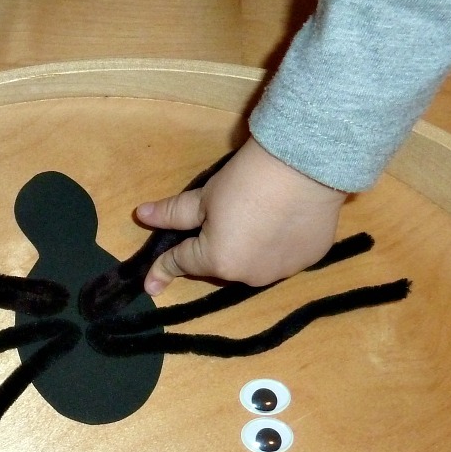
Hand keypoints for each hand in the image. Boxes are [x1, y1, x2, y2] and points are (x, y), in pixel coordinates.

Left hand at [137, 137, 346, 291]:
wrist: (306, 166)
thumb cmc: (246, 180)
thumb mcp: (204, 197)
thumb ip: (172, 213)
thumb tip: (141, 216)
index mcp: (218, 262)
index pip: (182, 263)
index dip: (163, 269)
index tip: (150, 285)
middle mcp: (248, 277)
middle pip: (219, 265)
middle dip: (212, 250)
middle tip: (217, 222)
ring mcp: (282, 272)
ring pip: (252, 265)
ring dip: (245, 250)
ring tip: (253, 220)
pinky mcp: (310, 260)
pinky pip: (282, 257)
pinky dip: (276, 245)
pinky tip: (281, 222)